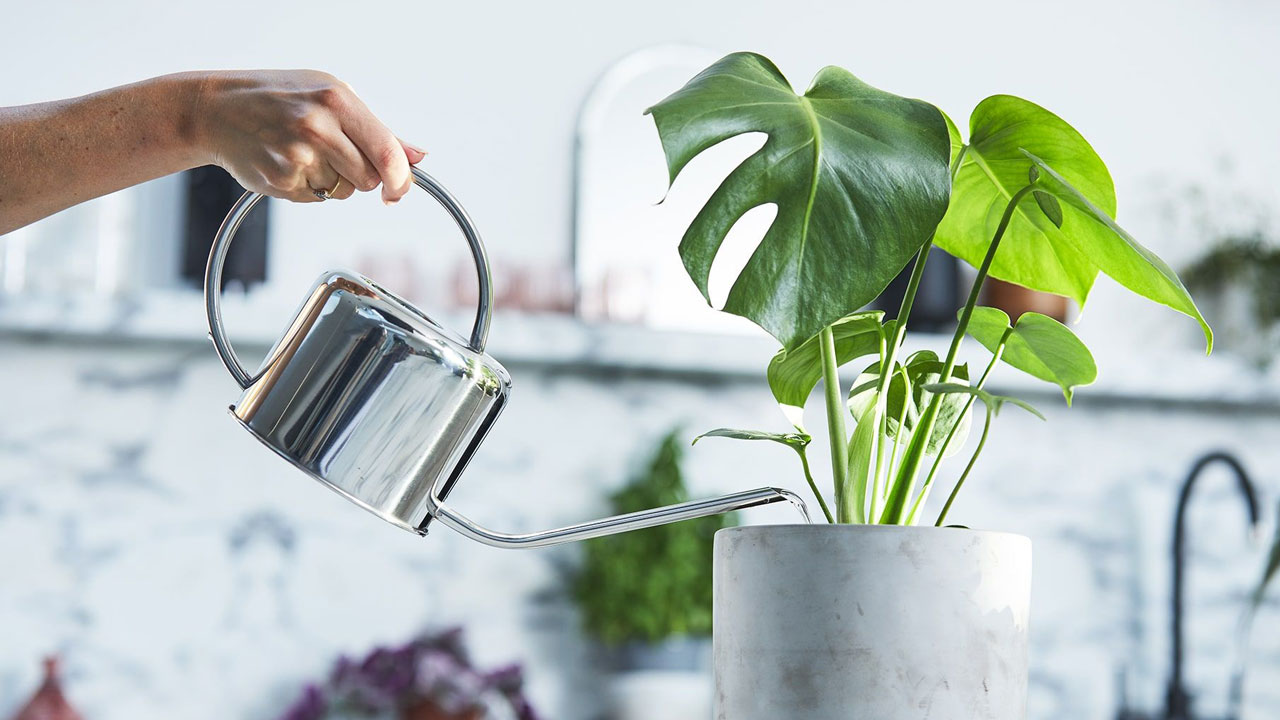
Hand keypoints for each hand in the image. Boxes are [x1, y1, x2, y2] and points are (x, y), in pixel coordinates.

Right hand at [191, 70, 425, 203]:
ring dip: (335, 181)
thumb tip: (418, 157)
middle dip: (364, 176)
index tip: (400, 190)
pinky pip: (317, 198)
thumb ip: (379, 131)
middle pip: (369, 178)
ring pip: (344, 191)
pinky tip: (289, 163)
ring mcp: (297, 156)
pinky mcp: (280, 181)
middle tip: (339, 155)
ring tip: (307, 153)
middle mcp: (317, 127)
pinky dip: (310, 187)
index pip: (387, 153)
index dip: (402, 180)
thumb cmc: (280, 98)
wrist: (218, 109)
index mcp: (337, 100)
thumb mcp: (331, 96)